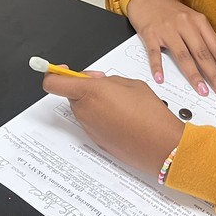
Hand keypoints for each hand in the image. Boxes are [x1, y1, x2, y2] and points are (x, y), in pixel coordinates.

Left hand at [43, 71, 183, 176]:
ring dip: (94, 101)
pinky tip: (122, 117)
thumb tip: (97, 82)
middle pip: (71, 94)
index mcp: (90, 92)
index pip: (53, 82)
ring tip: (120, 102)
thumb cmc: (150, 114)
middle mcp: (85, 111)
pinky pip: (92, 121)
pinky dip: (101, 116)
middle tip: (105, 84)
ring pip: (82, 108)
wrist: (161, 146)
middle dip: (84, 86)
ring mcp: (89, 128)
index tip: (60, 69)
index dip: (54, 73)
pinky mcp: (96, 140)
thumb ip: (107, 80)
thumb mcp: (130, 84)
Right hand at [127, 0, 215, 98]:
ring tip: (202, 90)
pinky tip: (161, 78)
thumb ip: (201, 38)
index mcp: (199, 21)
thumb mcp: (190, 19)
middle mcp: (185, 24)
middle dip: (214, 75)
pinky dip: (158, 67)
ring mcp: (167, 29)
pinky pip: (155, 52)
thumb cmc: (170, 11)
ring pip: (183, 55)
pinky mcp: (150, 33)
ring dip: (194, 75)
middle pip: (203, 54)